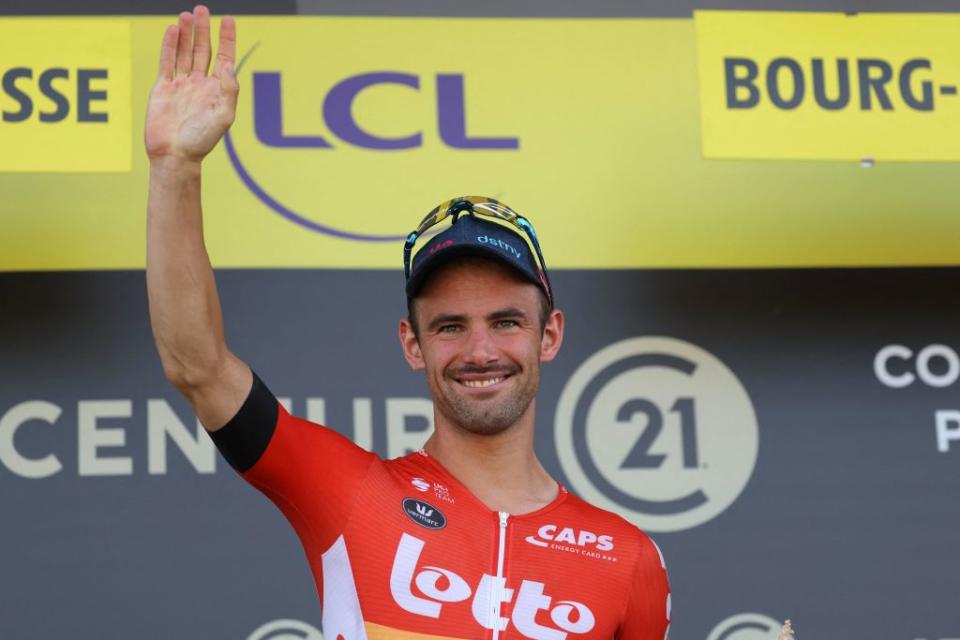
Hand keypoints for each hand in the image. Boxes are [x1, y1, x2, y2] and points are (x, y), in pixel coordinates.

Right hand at [145, 5, 237, 162]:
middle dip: (203, 30)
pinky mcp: (163, 88)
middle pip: (203, 50)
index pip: (224, 58)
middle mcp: (200, 84)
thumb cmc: (201, 141)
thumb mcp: (224, 116)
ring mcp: (181, 85)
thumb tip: (228, 65)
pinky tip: (172, 30)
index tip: (228, 20)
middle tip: (201, 9)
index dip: (226, 39)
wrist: (175, 155)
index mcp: (217, 90)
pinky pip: (167, 62)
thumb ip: (228, 90)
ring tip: (187, 14)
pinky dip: (169, 45)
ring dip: (186, 34)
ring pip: (184, 52)